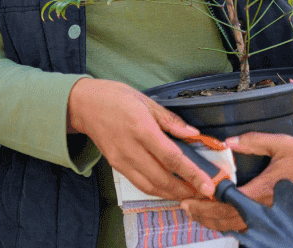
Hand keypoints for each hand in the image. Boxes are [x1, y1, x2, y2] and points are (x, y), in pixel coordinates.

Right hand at [66, 78, 215, 199]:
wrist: (84, 105)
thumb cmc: (115, 98)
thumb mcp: (146, 101)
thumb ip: (170, 120)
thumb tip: (193, 134)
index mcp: (141, 128)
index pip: (172, 157)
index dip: (192, 174)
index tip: (208, 185)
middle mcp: (131, 148)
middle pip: (163, 178)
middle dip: (186, 190)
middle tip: (205, 194)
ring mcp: (122, 160)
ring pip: (151, 186)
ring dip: (172, 194)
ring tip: (190, 194)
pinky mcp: (116, 166)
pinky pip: (139, 184)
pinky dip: (157, 190)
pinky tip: (169, 188)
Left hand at [180, 133, 292, 231]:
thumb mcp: (281, 143)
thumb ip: (253, 142)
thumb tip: (228, 142)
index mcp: (264, 190)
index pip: (228, 202)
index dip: (206, 203)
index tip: (189, 199)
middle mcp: (268, 209)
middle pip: (229, 221)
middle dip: (205, 217)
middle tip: (187, 209)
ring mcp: (275, 219)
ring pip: (240, 229)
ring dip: (217, 223)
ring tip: (198, 215)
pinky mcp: (281, 221)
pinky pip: (253, 230)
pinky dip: (235, 226)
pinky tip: (223, 220)